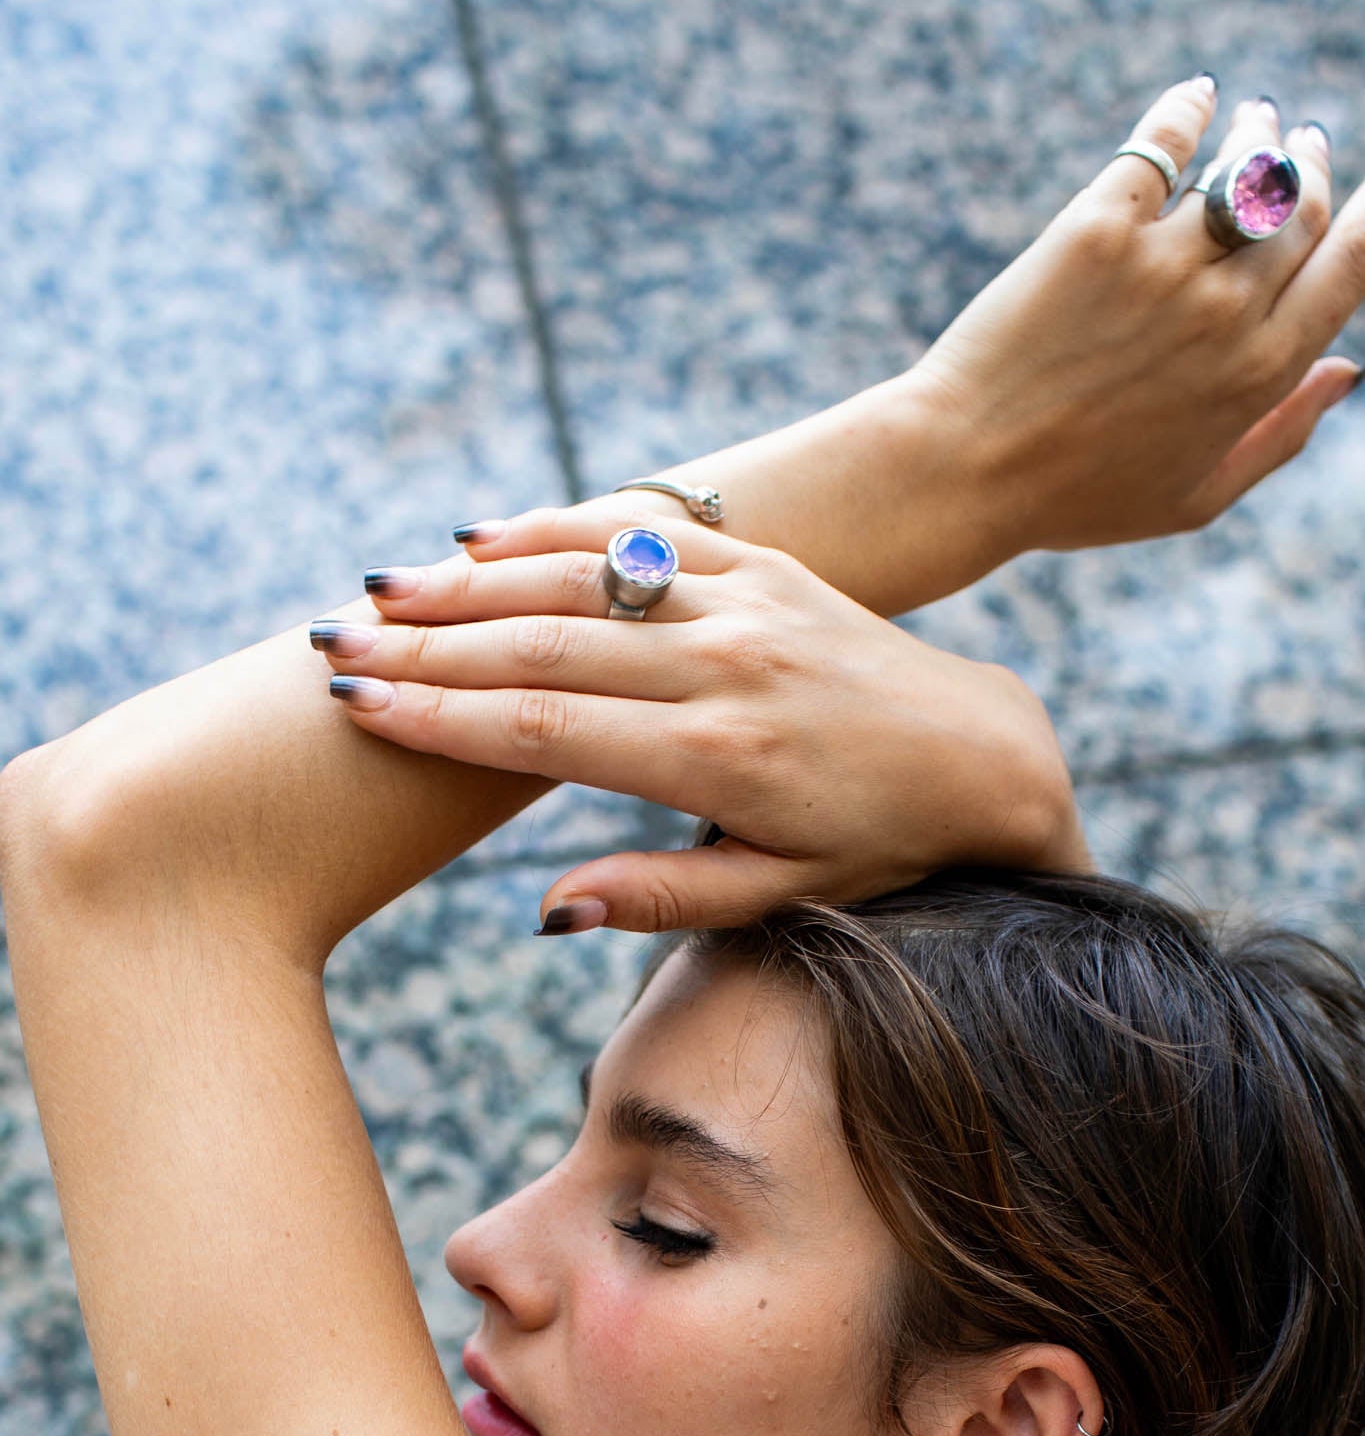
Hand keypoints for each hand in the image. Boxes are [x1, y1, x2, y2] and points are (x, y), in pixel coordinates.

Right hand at [313, 516, 1087, 933]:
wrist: (981, 757)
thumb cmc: (877, 845)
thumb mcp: (781, 897)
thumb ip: (662, 896)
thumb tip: (545, 908)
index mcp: (719, 756)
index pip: (546, 729)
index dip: (442, 718)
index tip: (357, 708)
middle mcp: (727, 664)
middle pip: (543, 644)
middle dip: (427, 647)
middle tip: (333, 647)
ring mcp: (749, 601)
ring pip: (583, 577)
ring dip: (473, 580)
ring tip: (380, 590)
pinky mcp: (769, 565)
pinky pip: (647, 533)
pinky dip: (560, 526)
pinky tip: (483, 535)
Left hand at [909, 76, 1362, 550]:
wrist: (963, 472)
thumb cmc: (1073, 498)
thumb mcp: (1191, 498)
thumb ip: (1277, 437)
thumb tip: (1344, 372)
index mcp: (1258, 375)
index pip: (1351, 267)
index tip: (1362, 198)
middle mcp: (1224, 311)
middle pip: (1303, 210)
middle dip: (1316, 168)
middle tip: (1307, 143)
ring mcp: (1162, 264)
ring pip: (1244, 167)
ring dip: (1261, 134)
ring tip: (1256, 118)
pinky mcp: (1096, 229)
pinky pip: (1162, 143)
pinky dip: (1188, 110)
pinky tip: (1197, 98)